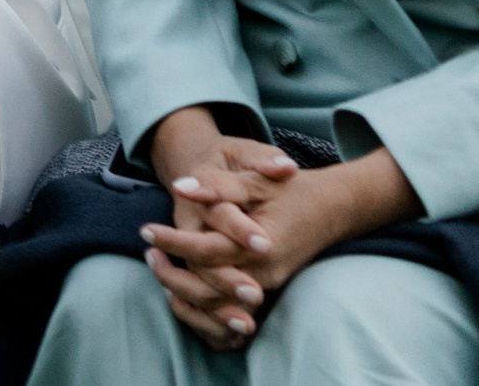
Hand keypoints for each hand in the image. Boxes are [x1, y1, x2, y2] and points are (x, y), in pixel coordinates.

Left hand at [140, 107, 420, 348]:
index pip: (207, 251)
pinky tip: (180, 279)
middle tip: (145, 250)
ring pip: (218, 299)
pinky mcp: (268, 284)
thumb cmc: (292, 188)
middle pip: (209, 285)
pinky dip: (204, 295)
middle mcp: (265, 271)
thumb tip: (180, 187)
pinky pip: (231, 300)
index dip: (173, 241)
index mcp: (262, 244)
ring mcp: (268, 282)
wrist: (333, 207)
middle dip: (173, 273)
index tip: (146, 229)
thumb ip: (219, 185)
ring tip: (156, 262)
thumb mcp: (255, 178)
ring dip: (184, 287)